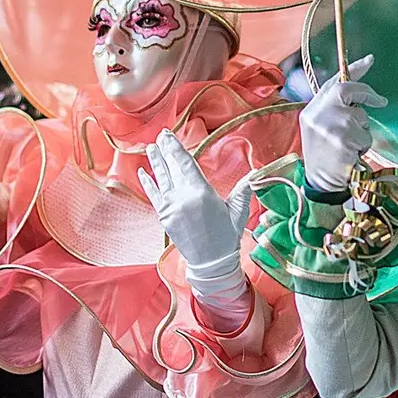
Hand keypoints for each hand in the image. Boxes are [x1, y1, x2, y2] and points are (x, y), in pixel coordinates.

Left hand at [139, 131, 251, 283]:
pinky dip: (147, 183)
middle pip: (172, 168)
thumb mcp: (238, 212)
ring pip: (161, 179)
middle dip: (166, 150)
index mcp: (202, 193)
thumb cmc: (226, 236)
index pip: (186, 163)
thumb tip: (255, 173)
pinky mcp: (164, 217)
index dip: (176, 147)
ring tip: (151, 147)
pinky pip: (153, 196)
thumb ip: (243, 190)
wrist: (211, 262)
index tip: (169, 135)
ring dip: (155, 161)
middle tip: (161, 135)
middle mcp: (184, 198)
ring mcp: (171, 207)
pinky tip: (142, 172)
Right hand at [300, 55, 387, 191]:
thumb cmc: (325, 156)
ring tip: (350, 145)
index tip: (369, 60)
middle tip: (380, 101)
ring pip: (360, 117)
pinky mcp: (342, 141)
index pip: (333, 83)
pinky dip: (363, 146)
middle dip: (366, 94)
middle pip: (347, 90)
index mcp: (311, 110)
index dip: (353, 70)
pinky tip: (352, 155)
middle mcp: (317, 115)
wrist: (319, 184)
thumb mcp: (321, 128)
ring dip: (363, 132)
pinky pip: (364, 136)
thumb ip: (334, 110)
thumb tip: (357, 93)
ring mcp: (329, 127)